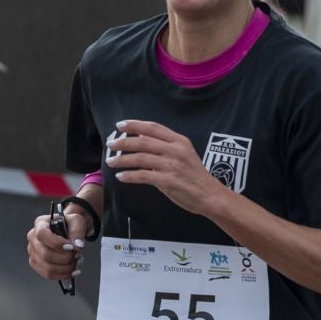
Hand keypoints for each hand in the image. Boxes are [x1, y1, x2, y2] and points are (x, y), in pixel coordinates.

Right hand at [26, 205, 91, 281]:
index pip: (42, 235)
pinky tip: (73, 270)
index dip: (56, 243)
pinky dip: (63, 275)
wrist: (68, 230)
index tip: (71, 247)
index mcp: (40, 224)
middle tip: (78, 255)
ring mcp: (33, 252)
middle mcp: (33, 238)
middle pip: (44, 254)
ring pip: (47, 267)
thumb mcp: (76, 221)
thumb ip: (77, 231)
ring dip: (66, 268)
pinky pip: (48, 274)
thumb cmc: (69, 224)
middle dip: (65, 258)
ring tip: (77, 261)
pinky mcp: (37, 264)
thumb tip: (78, 245)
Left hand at [107, 120, 225, 215]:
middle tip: (110, 144)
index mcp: (179, 141)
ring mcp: (171, 165)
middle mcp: (175, 150)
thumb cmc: (194, 175)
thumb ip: (166, 146)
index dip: (135, 125)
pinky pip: (143, 175)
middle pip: (143, 141)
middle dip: (123, 142)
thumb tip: (141, 140)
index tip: (120, 125)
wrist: (209, 194)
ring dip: (122, 159)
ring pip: (140, 158)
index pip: (153, 128)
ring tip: (110, 161)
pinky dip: (129, 175)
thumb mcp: (184, 153)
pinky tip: (121, 176)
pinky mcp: (168, 181)